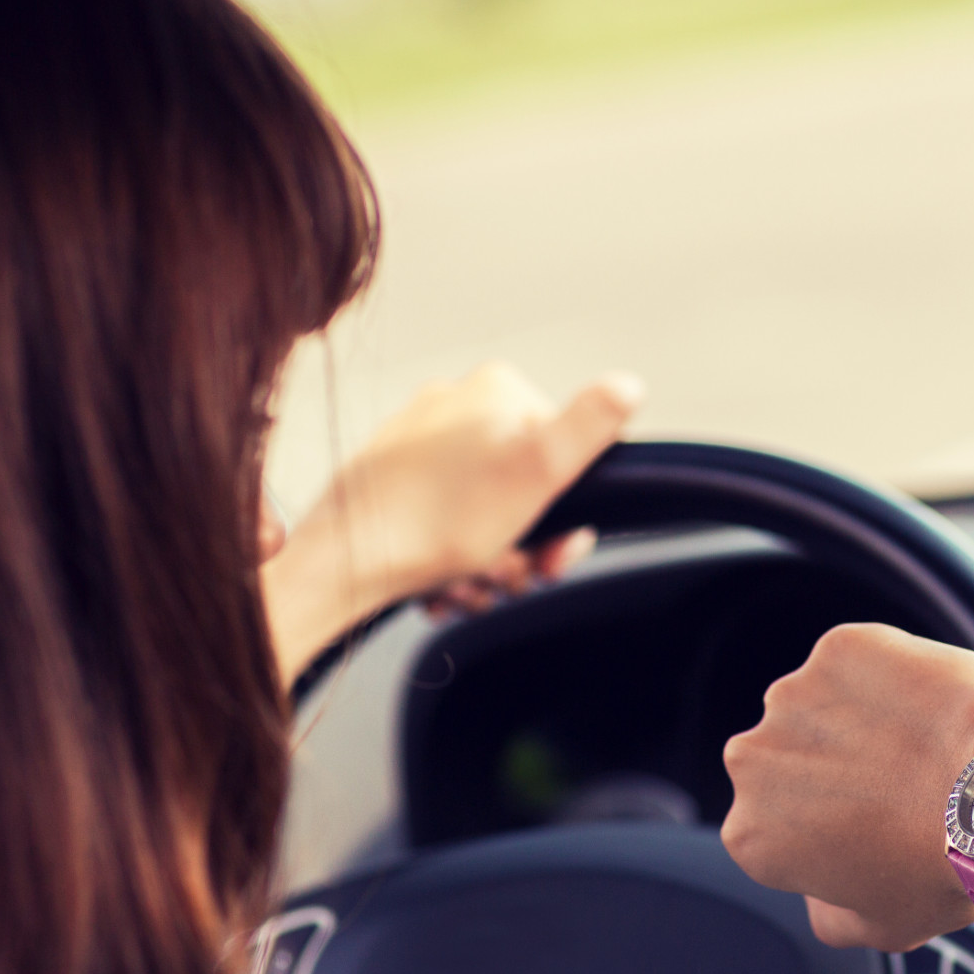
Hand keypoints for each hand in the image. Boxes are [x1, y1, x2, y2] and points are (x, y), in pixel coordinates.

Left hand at [264, 363, 641, 682]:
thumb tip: (631, 385)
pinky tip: (440, 587)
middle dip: (524, 549)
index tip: (553, 554)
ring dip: (487, 566)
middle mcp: (455, 405)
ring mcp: (420, 444)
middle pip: (525, 492)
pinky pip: (443, 526)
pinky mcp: (391, 482)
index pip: (566, 455)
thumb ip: (591, 425)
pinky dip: (449, 564)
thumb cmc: (439, 523)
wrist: (343, 562)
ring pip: (485, 517)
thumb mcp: (537, 470)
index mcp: (497, 391)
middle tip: (506, 579)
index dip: (567, 516)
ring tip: (465, 587)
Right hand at [721, 624, 973, 952]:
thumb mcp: (878, 927)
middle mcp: (751, 761)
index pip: (778, 829)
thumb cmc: (943, 874)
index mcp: (749, 836)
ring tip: (923, 747)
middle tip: (900, 787)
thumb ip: (830, 913)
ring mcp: (793, 696)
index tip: (873, 832)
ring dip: (858, 721)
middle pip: (790, 761)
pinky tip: (932, 710)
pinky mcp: (841, 649)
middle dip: (832, 770)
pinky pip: (862, 662)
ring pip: (821, 706)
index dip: (826, 832)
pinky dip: (892, 678)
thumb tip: (822, 893)